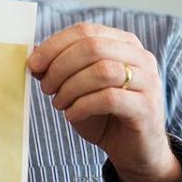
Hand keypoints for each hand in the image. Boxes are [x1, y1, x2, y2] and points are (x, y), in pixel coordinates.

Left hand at [28, 22, 181, 181]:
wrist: (133, 150)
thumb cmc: (102, 114)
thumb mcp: (75, 87)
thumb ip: (57, 67)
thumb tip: (33, 54)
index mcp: (122, 43)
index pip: (85, 31)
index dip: (54, 45)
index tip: (33, 64)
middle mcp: (140, 57)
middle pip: (92, 47)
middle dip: (60, 67)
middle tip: (46, 88)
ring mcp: (148, 81)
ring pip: (102, 71)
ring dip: (70, 88)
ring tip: (58, 103)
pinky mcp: (146, 107)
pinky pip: (110, 98)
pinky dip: (83, 106)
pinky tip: (72, 115)